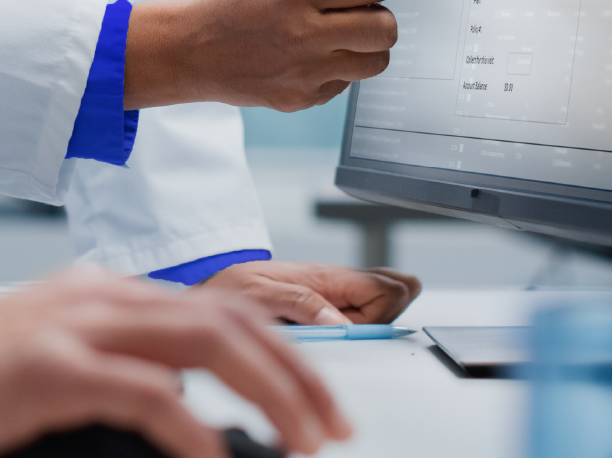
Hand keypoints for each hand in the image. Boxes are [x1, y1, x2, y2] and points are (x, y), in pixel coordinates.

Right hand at [0, 269, 350, 457]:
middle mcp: (97, 293)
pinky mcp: (50, 366)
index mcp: (100, 290)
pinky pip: (151, 394)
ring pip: (207, 342)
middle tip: (335, 425)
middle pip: (228, 317)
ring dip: (272, 392)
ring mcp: (74, 323)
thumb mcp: (48, 364)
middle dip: (297, 371)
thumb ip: (115, 370)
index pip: (216, 304)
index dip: (280, 345)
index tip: (318, 394)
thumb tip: (184, 410)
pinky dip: (197, 430)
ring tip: (305, 441)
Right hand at [124, 0, 444, 110]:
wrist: (192, 51)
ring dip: (369, 47)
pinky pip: (347, 84)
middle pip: (384, 28)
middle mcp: (305, 32)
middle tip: (362, 13)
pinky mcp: (303, 99)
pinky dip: (339, 70)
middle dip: (384, 18)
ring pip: (376, 61)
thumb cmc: (238, 8)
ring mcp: (305, 71)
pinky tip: (307, 60)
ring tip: (338, 38)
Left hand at [198, 261, 420, 326]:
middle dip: (382, 319)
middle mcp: (339, 284)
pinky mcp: (329, 306)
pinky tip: (331, 333)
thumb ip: (300, 303)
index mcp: (328, 277)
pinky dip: (358, 326)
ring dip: (369, 325)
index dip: (383, 312)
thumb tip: (341, 322)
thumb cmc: (231, 284)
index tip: (351, 328)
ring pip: (385, 307)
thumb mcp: (258, 294)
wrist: (214, 283)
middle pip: (397, 296)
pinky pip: (365, 314)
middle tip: (344, 330)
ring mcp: (337, 295)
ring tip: (329, 331)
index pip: (390, 288)